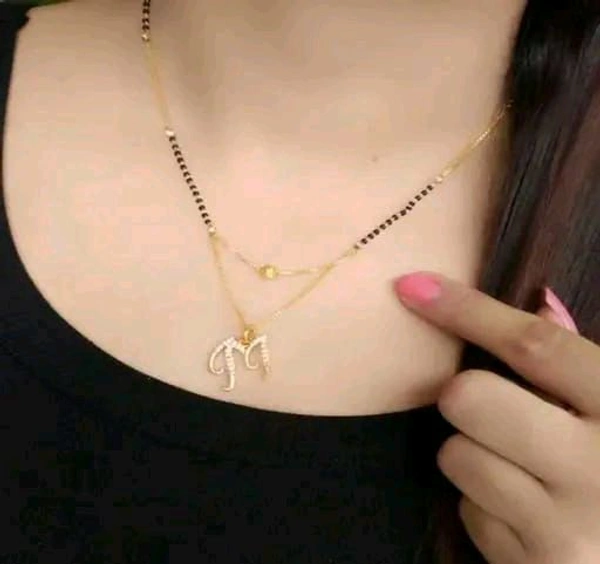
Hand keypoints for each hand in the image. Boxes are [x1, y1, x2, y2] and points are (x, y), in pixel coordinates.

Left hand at [393, 272, 599, 563]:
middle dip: (465, 397)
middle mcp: (597, 469)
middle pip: (469, 397)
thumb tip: (539, 302)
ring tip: (521, 472)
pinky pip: (468, 510)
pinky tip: (525, 515)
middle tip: (492, 410)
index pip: (534, 345)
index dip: (466, 310)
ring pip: (456, 455)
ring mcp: (564, 527)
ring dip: (474, 456)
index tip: (411, 286)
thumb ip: (582, 361)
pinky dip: (484, 506)